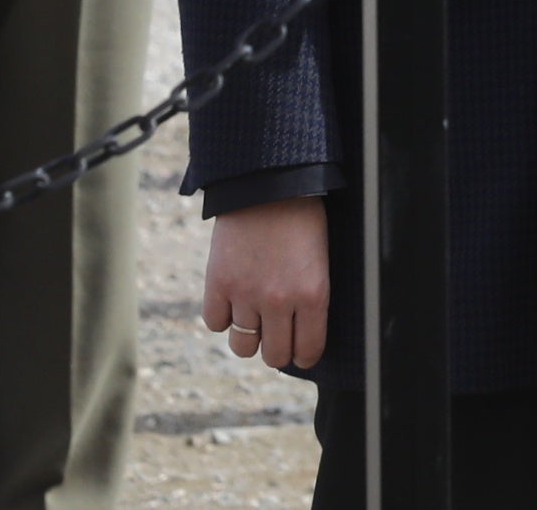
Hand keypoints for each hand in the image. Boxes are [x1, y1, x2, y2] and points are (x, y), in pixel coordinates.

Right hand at [205, 197, 331, 374]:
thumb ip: (310, 296)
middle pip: (274, 355)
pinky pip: (215, 323)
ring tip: (253, 320)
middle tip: (277, 336)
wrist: (269, 181)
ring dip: (249, 337)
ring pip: (243, 346)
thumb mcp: (321, 258)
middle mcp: (279, 300)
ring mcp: (245, 294)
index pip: (308, 350)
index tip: (301, 351)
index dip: (305, 354)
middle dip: (277, 349)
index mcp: (313, 294)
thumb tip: (303, 331)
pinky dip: (222, 316)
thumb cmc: (303, 216)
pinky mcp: (218, 283)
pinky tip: (232, 300)